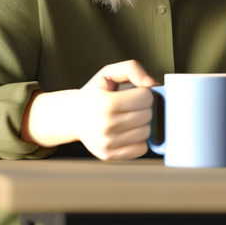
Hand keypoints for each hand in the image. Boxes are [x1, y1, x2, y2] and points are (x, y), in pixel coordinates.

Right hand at [22, 60, 158, 158]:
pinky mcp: (108, 155)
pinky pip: (141, 149)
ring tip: (127, 118)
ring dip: (141, 124)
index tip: (132, 94)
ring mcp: (105, 143)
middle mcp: (104, 125)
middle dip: (142, 108)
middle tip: (129, 106)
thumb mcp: (110, 72)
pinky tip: (126, 132)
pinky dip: (138, 140)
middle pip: (147, 115)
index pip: (146, 98)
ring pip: (146, 132)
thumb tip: (152, 84)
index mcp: (105, 102)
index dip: (143, 93)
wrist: (73, 115)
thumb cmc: (96, 92)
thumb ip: (133, 69)